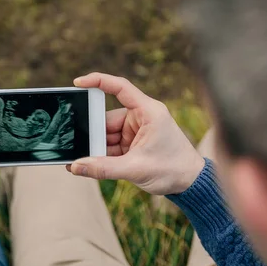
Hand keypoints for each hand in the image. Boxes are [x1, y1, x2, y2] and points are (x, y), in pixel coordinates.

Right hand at [67, 73, 204, 194]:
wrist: (190, 184)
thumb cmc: (173, 170)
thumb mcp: (135, 169)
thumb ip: (103, 168)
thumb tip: (76, 166)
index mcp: (148, 112)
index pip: (120, 88)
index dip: (98, 81)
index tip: (78, 83)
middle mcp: (141, 117)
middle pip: (107, 118)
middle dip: (93, 134)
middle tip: (77, 146)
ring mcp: (135, 131)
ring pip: (106, 135)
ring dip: (96, 148)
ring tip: (82, 161)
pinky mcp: (132, 144)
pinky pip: (110, 145)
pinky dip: (101, 155)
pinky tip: (89, 164)